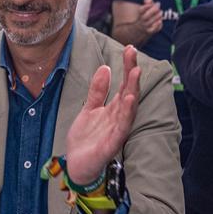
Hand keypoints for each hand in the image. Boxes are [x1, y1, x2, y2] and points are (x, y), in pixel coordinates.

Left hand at [65, 45, 141, 183]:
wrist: (76, 165)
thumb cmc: (86, 139)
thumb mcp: (89, 109)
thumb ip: (98, 91)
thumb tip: (106, 68)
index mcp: (113, 108)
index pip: (124, 84)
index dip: (127, 67)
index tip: (129, 48)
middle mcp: (119, 117)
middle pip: (129, 91)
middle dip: (132, 72)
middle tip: (133, 52)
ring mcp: (117, 130)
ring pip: (129, 107)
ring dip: (133, 89)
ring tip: (135, 72)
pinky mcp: (112, 143)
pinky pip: (122, 126)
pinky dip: (126, 113)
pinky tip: (128, 99)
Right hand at [138, 0, 162, 35]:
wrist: (141, 28)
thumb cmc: (146, 14)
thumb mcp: (146, 6)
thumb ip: (148, 0)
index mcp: (140, 13)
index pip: (141, 10)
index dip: (146, 6)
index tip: (151, 3)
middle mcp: (142, 20)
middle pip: (146, 16)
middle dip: (153, 10)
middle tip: (158, 6)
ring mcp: (146, 26)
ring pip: (150, 23)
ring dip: (157, 17)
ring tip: (161, 12)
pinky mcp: (150, 31)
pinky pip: (153, 30)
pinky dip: (157, 25)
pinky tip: (160, 21)